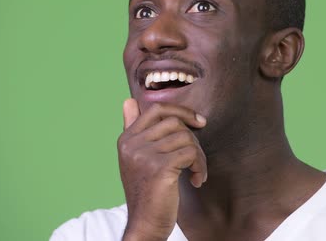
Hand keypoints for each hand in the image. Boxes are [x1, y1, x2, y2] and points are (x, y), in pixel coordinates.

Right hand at [118, 98, 207, 240]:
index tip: (198, 122)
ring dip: (199, 156)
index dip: (181, 111)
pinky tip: (196, 180)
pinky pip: (191, 154)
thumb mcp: (135, 158)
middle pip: (175, 123)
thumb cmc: (145, 192)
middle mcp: (132, 144)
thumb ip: (133, 128)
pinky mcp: (160, 168)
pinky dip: (200, 167)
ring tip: (196, 172)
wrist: (144, 224)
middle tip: (196, 159)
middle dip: (193, 138)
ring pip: (186, 138)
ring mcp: (144, 155)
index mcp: (126, 139)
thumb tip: (128, 101)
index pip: (156, 110)